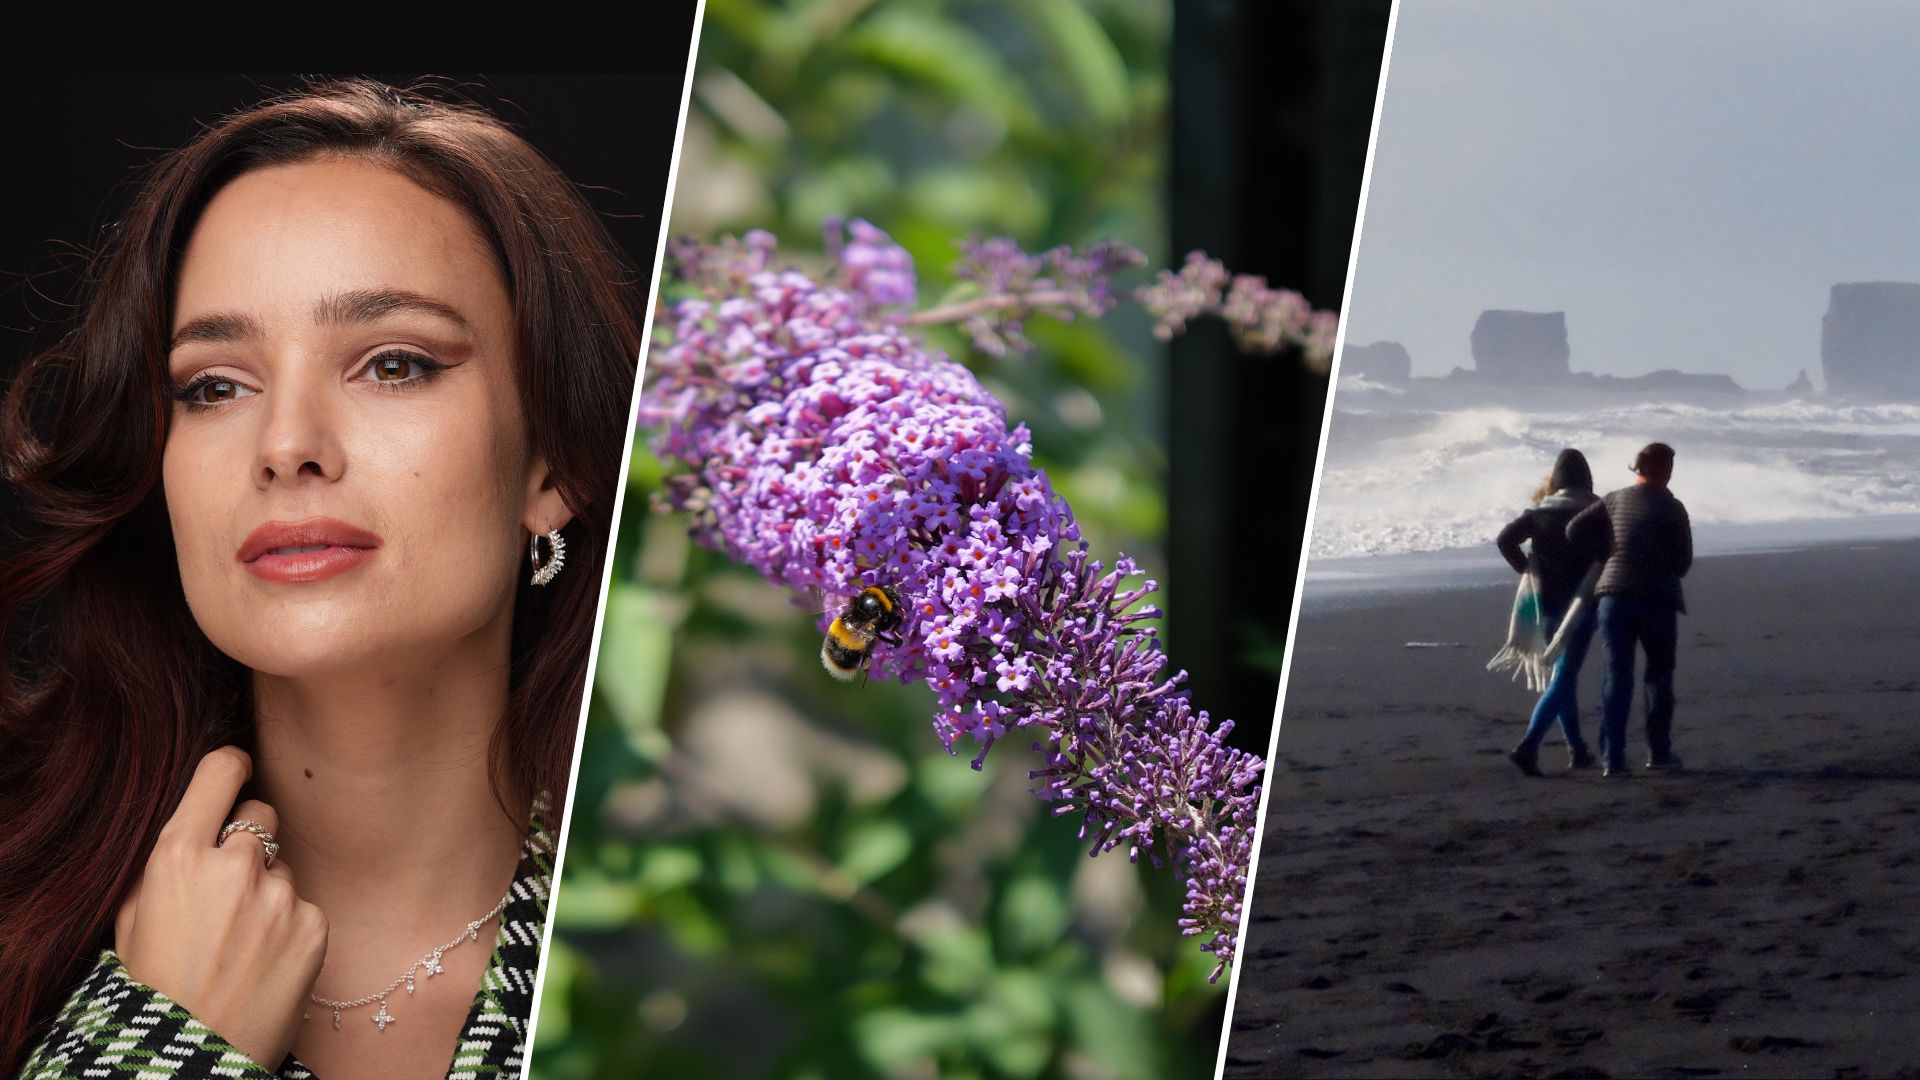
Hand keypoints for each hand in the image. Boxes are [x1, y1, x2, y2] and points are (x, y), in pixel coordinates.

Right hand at [115, 747, 327, 1068]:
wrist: (196, 1055)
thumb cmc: (153, 989)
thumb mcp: (130, 920)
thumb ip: (163, 864)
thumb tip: (193, 823)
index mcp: (178, 857)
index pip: (220, 772)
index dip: (230, 767)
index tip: (236, 770)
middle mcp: (234, 865)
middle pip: (261, 816)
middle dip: (249, 840)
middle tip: (230, 887)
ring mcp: (279, 894)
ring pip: (281, 867)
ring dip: (267, 890)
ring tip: (242, 941)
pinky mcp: (314, 924)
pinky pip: (303, 905)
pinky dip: (289, 925)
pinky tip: (264, 960)